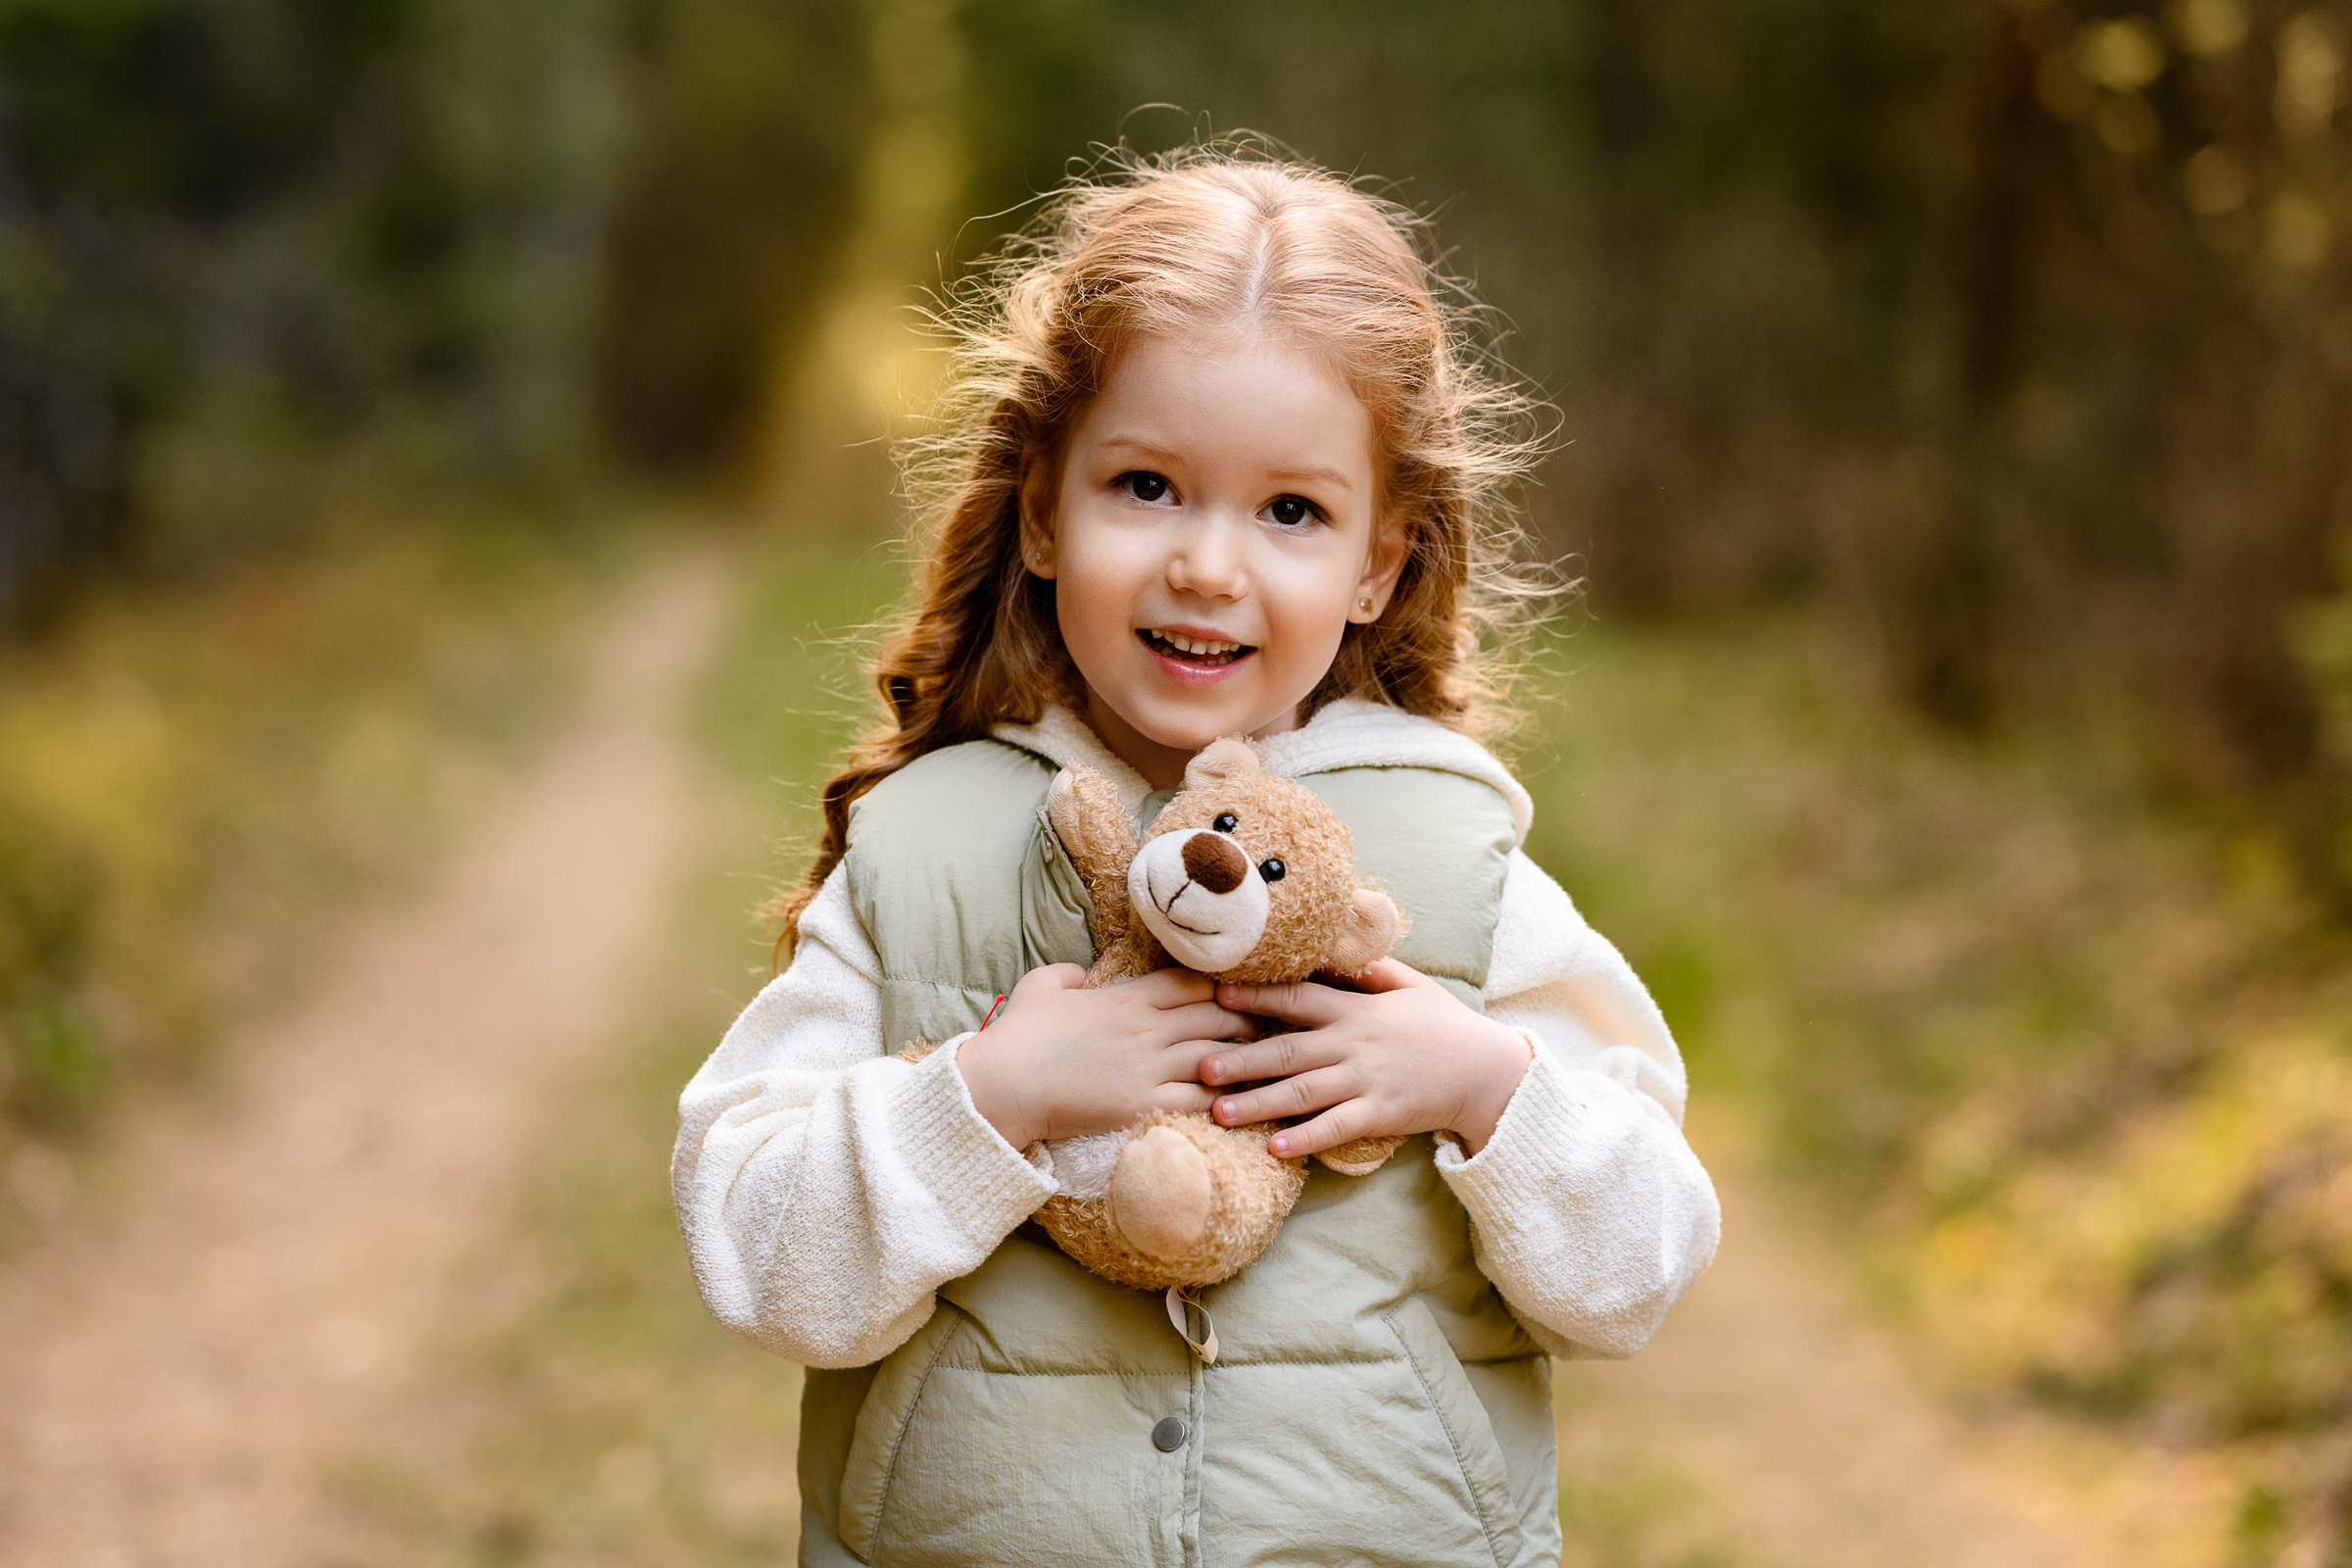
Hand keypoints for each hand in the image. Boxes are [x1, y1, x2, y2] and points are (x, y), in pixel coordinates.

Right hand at [956, 964, 1252, 1149]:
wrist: (1004, 1085)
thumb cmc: (1019, 1035)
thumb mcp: (1041, 985)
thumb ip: (1067, 973)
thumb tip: (1081, 973)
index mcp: (1126, 998)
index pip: (1190, 983)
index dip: (1219, 986)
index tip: (1238, 993)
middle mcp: (1146, 1030)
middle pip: (1214, 1018)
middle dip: (1245, 1021)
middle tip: (1268, 1027)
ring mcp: (1147, 1068)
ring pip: (1214, 1058)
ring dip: (1244, 1061)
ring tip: (1268, 1064)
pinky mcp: (1142, 1106)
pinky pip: (1197, 1100)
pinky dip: (1223, 1101)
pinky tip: (1241, 1103)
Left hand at [1203, 959, 1531, 1157]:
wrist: (1486, 1070)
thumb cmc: (1442, 1025)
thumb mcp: (1409, 984)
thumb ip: (1366, 968)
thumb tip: (1327, 944)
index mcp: (1355, 1010)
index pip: (1297, 999)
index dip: (1256, 997)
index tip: (1215, 995)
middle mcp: (1354, 1045)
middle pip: (1288, 1051)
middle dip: (1241, 1059)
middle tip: (1198, 1067)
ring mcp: (1366, 1082)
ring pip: (1303, 1093)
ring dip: (1259, 1103)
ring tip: (1218, 1113)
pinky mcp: (1380, 1115)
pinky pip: (1336, 1128)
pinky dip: (1305, 1139)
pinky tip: (1273, 1148)